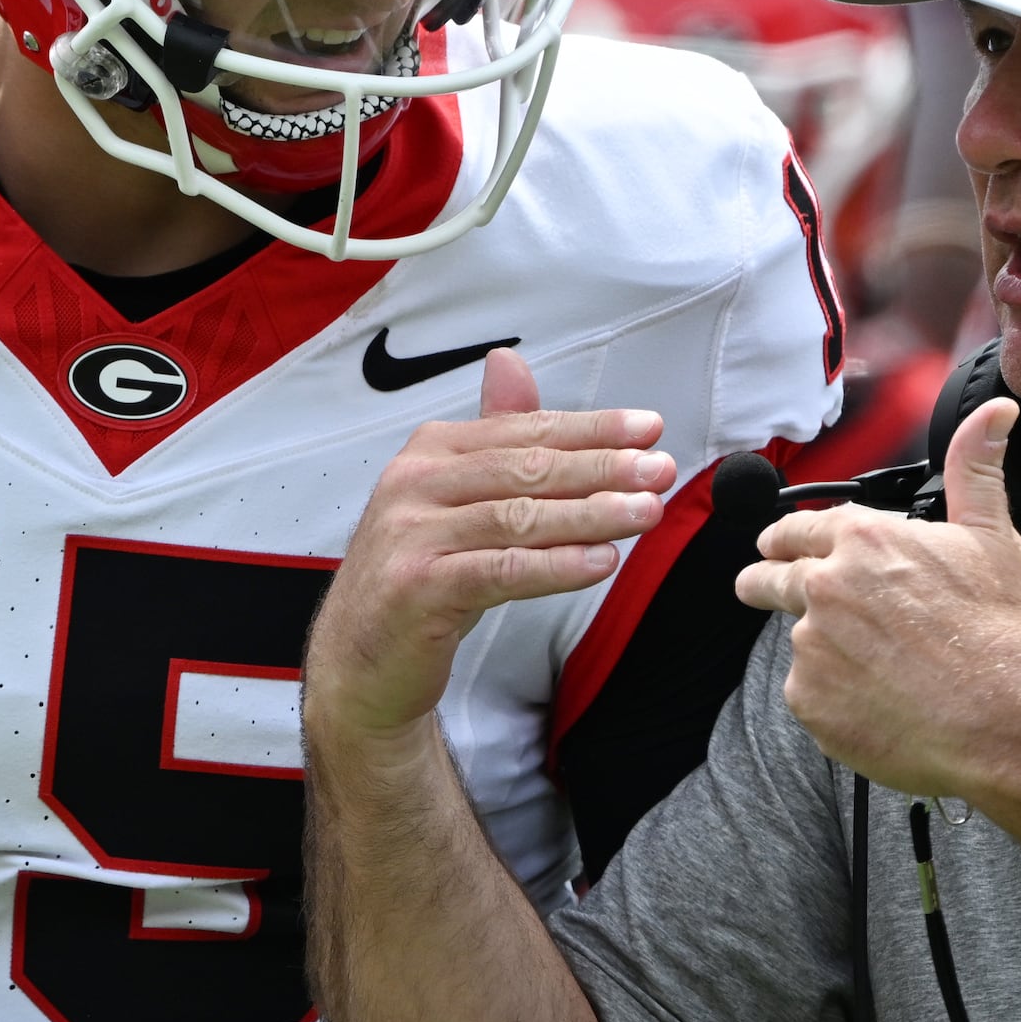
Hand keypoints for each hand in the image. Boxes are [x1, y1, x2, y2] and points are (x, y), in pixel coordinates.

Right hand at [303, 349, 674, 757]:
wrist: (362, 660)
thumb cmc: (420, 576)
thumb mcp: (456, 499)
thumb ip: (492, 437)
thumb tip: (509, 361)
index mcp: (430, 452)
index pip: (524, 430)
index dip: (592, 428)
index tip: (649, 429)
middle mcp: (414, 483)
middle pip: (525, 468)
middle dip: (601, 467)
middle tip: (658, 469)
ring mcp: (411, 535)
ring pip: (517, 517)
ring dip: (589, 514)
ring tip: (644, 513)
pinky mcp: (416, 588)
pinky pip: (500, 571)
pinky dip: (555, 566)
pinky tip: (600, 562)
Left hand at [734, 398, 1020, 804]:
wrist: (1009, 718)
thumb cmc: (1004, 631)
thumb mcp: (992, 537)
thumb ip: (975, 468)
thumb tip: (994, 411)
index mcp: (863, 541)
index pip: (796, 529)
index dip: (783, 538)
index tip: (774, 546)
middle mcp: (825, 587)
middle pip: (768, 579)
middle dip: (761, 582)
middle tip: (757, 589)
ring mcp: (812, 647)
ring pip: (800, 643)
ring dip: (824, 650)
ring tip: (879, 669)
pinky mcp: (810, 701)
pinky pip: (810, 696)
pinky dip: (835, 700)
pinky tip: (881, 702)